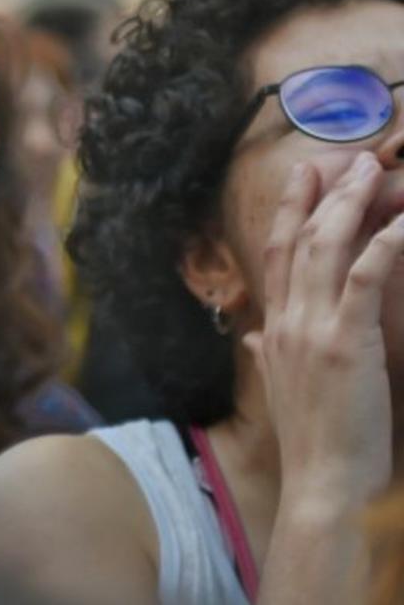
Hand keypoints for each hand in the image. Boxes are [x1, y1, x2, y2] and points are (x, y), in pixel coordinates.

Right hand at [246, 154, 402, 513]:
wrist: (323, 481)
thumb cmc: (314, 442)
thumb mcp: (284, 388)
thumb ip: (268, 353)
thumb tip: (252, 335)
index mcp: (273, 330)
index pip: (276, 256)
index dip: (288, 213)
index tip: (302, 178)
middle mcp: (286, 321)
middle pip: (298, 241)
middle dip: (319, 196)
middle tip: (342, 159)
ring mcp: (312, 328)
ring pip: (325, 248)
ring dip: (350, 205)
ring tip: (372, 173)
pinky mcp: (346, 340)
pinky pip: (363, 277)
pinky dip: (384, 242)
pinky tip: (402, 222)